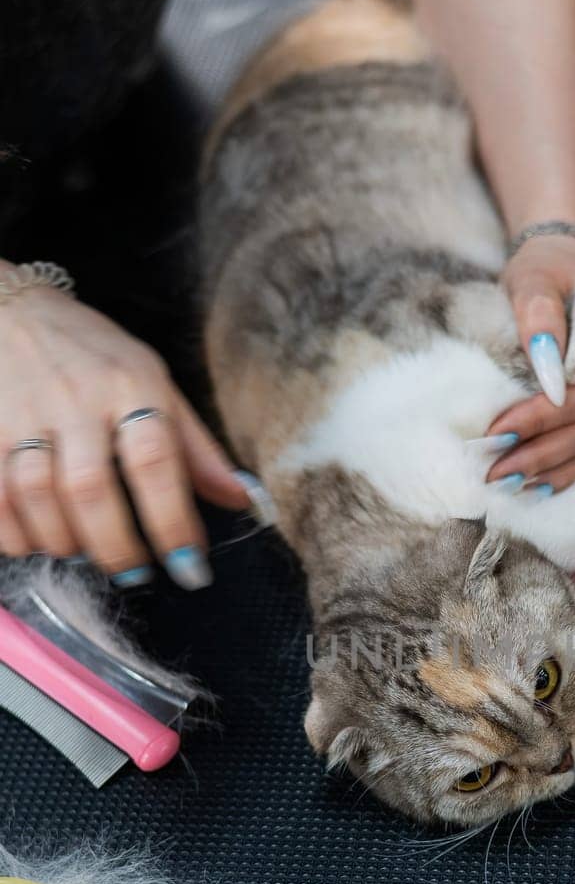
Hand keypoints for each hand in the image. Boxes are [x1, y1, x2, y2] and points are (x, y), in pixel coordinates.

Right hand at [0, 284, 249, 587]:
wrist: (9, 310)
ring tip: (84, 551)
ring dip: (64, 541)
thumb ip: (196, 448)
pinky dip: (14, 533)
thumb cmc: (96, 356)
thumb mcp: (156, 383)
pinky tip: (34, 541)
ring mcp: (23, 414)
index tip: (189, 565)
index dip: (173, 521)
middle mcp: (76, 399)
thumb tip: (243, 500)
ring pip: (38, 497)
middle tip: (133, 572)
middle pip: (91, 488)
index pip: (156, 461)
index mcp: (131, 385)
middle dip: (115, 546)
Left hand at [496, 230, 574, 489]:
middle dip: (544, 457)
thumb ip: (540, 315)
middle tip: (496, 473)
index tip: (496, 432)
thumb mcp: (535, 278)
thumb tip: (546, 369)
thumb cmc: (547, 271)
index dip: (541, 421)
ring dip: (566, 473)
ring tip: (520, 487)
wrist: (566, 264)